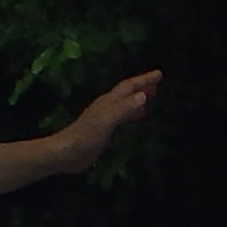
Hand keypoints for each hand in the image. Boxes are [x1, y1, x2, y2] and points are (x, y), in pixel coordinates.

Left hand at [43, 71, 160, 171]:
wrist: (67, 152)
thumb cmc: (86, 136)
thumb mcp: (107, 120)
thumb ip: (124, 108)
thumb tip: (143, 95)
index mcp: (109, 102)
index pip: (129, 87)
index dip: (144, 80)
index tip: (159, 74)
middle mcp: (108, 106)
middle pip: (127, 92)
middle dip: (142, 86)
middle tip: (158, 82)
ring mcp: (105, 118)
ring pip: (126, 103)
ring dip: (138, 99)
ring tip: (151, 97)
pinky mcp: (104, 130)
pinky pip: (123, 116)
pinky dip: (132, 113)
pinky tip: (137, 118)